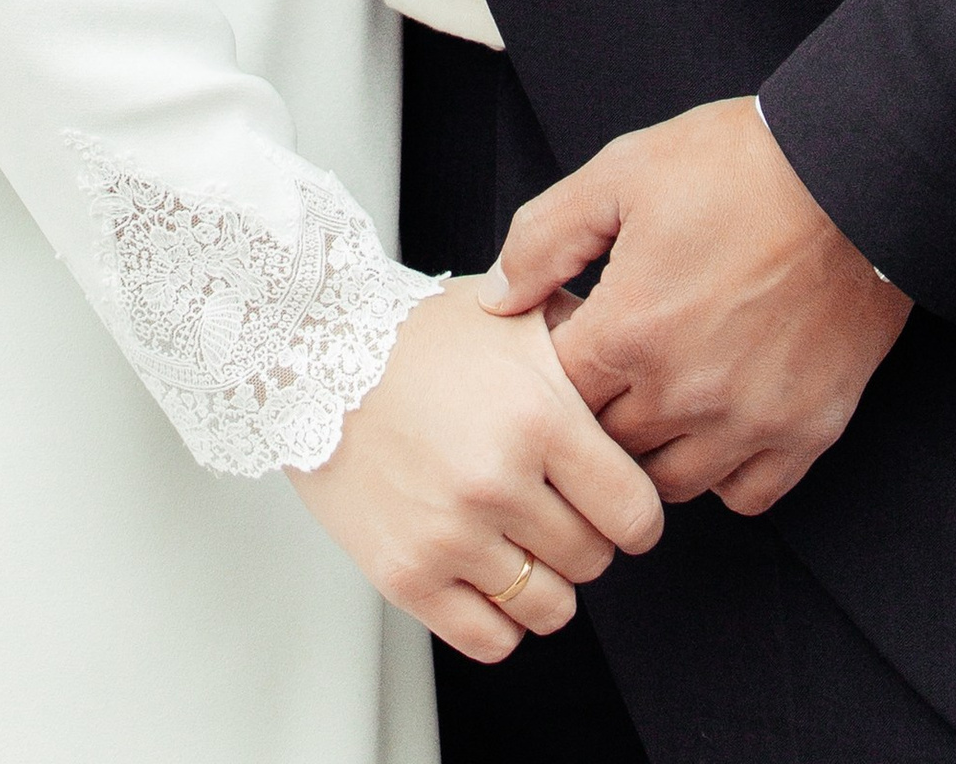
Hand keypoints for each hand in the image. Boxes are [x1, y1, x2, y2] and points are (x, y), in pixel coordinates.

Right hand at [287, 275, 663, 659]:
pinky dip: (501, 617)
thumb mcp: (514, 314)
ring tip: (520, 538)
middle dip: (585, 536)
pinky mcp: (406, 575)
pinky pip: (491, 640)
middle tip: (554, 506)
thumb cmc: (418, 334)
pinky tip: (486, 569)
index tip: (618, 506)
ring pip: (551, 608)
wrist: (313, 354)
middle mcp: (499, 479)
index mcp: (539, 414)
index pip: (636, 514)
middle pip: (595, 560)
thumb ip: (587, 339)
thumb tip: (642, 366)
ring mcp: (450, 534)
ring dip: (546, 580)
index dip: (636, 514)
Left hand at [483, 97, 909, 514]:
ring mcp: (750, 422)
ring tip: (661, 394)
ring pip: (671, 482)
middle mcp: (685, 394)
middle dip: (598, 410)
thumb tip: (495, 300)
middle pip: (607, 445)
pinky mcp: (807, 432)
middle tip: (614, 364)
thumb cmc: (736, 165)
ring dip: (655, 447)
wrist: (855, 175)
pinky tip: (719, 421)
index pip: (555, 397)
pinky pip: (746, 495)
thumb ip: (544, 239)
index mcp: (630, 332)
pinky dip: (725, 471)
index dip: (553, 367)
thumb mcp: (620, 174)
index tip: (571, 335)